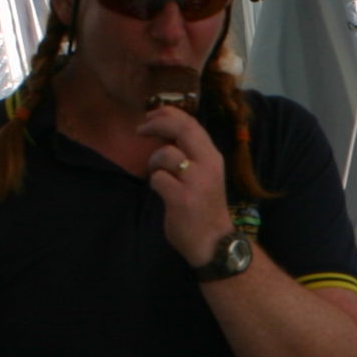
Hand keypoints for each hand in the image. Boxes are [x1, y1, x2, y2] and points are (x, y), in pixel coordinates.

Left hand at [142, 105, 233, 265]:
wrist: (214, 242)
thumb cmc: (205, 208)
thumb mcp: (205, 175)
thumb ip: (191, 154)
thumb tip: (165, 131)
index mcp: (213, 157)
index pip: (191, 123)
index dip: (168, 113)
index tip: (151, 115)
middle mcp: (208, 164)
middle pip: (181, 129)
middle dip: (157, 123)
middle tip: (141, 128)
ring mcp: (196, 181)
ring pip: (165, 154)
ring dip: (154, 161)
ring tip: (159, 175)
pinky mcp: (182, 198)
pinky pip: (157, 178)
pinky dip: (155, 183)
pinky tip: (163, 192)